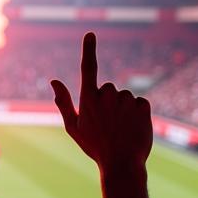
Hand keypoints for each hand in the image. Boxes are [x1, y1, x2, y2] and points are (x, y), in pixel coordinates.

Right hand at [51, 32, 152, 173]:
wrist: (121, 164)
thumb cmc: (94, 146)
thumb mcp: (73, 127)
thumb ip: (63, 102)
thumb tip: (54, 81)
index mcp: (88, 99)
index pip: (87, 68)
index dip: (88, 50)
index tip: (90, 34)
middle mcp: (107, 95)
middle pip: (108, 89)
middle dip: (107, 102)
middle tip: (106, 125)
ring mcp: (126, 100)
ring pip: (125, 97)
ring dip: (123, 109)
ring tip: (120, 129)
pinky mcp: (143, 105)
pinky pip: (140, 103)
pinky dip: (138, 113)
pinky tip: (133, 128)